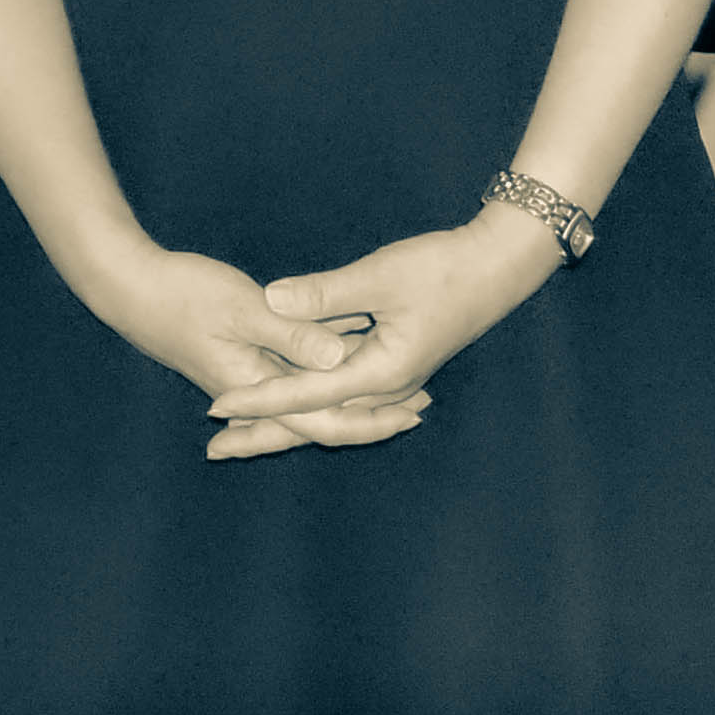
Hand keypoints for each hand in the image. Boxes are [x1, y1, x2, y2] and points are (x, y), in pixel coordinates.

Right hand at [79, 242, 414, 460]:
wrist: (129, 287)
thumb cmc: (180, 293)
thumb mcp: (241, 307)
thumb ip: (290, 333)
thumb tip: (337, 359)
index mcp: (257, 388)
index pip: (324, 420)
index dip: (372, 419)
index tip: (413, 414)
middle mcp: (256, 391)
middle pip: (322, 417)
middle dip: (370, 416)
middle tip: (420, 410)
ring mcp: (250, 376)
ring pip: (309, 399)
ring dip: (350, 398)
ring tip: (398, 394)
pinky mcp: (245, 357)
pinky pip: (294, 377)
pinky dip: (323, 375)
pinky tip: (345, 362)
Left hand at [225, 211, 565, 456]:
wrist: (500, 266)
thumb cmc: (445, 268)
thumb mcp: (382, 275)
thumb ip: (326, 292)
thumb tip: (272, 299)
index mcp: (382, 374)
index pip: (306, 395)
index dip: (259, 400)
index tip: (215, 407)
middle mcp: (387, 388)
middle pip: (316, 419)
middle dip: (266, 431)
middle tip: (215, 447)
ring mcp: (393, 379)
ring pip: (329, 408)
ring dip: (287, 417)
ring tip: (241, 428)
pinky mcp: (395, 363)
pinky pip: (344, 390)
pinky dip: (312, 396)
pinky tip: (289, 392)